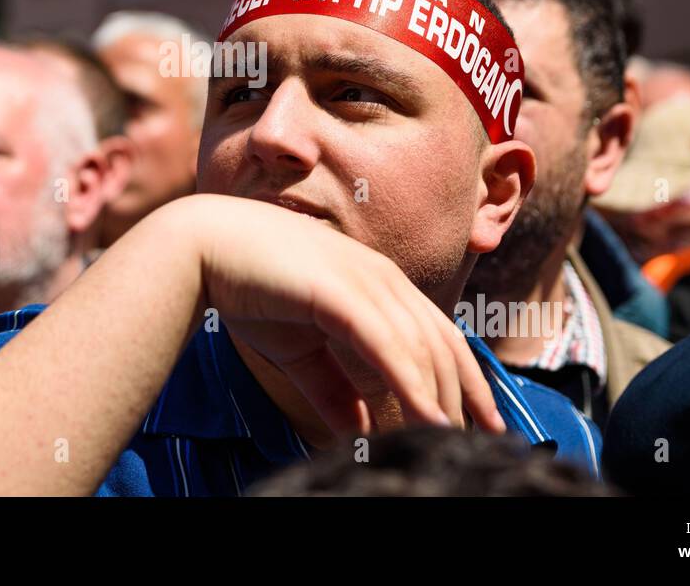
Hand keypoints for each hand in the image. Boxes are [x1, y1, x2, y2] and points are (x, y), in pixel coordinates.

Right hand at [169, 195, 504, 438]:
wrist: (204, 246)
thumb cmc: (251, 287)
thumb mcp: (300, 348)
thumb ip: (333, 389)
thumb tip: (358, 433)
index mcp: (378, 281)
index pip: (439, 333)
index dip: (468, 377)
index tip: (484, 420)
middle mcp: (382, 277)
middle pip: (443, 343)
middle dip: (469, 394)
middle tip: (485, 440)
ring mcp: (364, 280)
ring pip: (421, 349)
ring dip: (442, 400)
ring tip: (454, 443)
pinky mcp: (341, 292)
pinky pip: (389, 347)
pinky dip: (413, 386)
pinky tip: (430, 419)